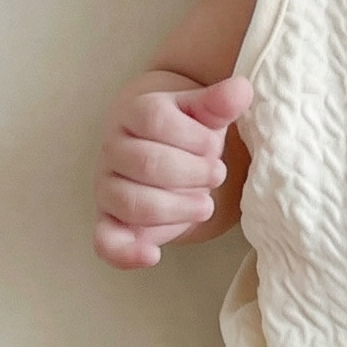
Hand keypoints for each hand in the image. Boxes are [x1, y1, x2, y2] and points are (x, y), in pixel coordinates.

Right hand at [93, 73, 251, 268]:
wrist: (165, 150)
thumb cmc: (189, 130)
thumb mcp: (206, 112)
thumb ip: (221, 102)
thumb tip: (241, 89)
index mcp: (135, 112)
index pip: (156, 120)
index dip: (193, 138)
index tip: (214, 146)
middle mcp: (114, 148)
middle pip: (147, 163)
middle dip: (192, 173)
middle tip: (217, 175)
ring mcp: (108, 186)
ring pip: (132, 202)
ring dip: (176, 208)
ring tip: (204, 204)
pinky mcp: (109, 221)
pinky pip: (106, 241)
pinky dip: (125, 253)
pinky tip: (152, 257)